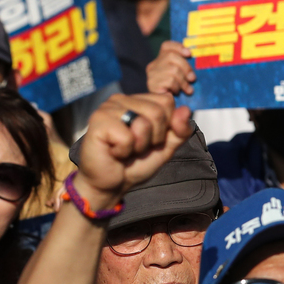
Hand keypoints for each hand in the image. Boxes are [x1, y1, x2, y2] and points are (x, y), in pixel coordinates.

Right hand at [74, 94, 192, 204]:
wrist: (111, 184)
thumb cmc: (136, 162)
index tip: (151, 138)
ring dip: (139, 144)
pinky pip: (127, 136)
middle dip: (154, 137)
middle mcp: (122, 99)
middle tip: (136, 146)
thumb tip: (186, 110)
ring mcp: (108, 108)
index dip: (167, 125)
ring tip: (126, 148)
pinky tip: (113, 151)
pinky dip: (124, 150)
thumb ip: (180, 130)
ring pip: (144, 122)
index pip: (167, 101)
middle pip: (158, 111)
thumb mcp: (166, 146)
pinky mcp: (97, 120)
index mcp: (139, 101)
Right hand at [146, 41, 195, 95]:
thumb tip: (192, 60)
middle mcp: (153, 66)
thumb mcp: (182, 77)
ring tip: (185, 89)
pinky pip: (169, 81)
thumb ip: (185, 68)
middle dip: (186, 67)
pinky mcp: (152, 85)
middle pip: (171, 56)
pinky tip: (176, 92)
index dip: (178, 47)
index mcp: (160, 61)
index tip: (189, 54)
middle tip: (192, 78)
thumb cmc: (177, 93)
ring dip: (183, 81)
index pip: (166, 46)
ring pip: (172, 69)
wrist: (166, 109)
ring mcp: (151, 75)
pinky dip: (177, 87)